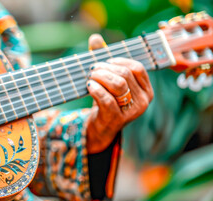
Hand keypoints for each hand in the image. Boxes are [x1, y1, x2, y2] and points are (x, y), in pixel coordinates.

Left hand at [86, 34, 153, 152]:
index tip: (105, 62)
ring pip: (118, 85)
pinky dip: (96, 89)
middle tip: (92, 69)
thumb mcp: (108, 80)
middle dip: (106, 69)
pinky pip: (107, 99)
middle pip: (125, 75)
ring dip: (100, 77)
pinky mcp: (118, 119)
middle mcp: (144, 101)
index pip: (137, 68)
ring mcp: (132, 111)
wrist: (101, 128)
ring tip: (90, 77)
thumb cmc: (107, 101)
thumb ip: (103, 59)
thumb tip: (95, 38)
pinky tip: (89, 86)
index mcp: (146, 89)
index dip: (119, 61)